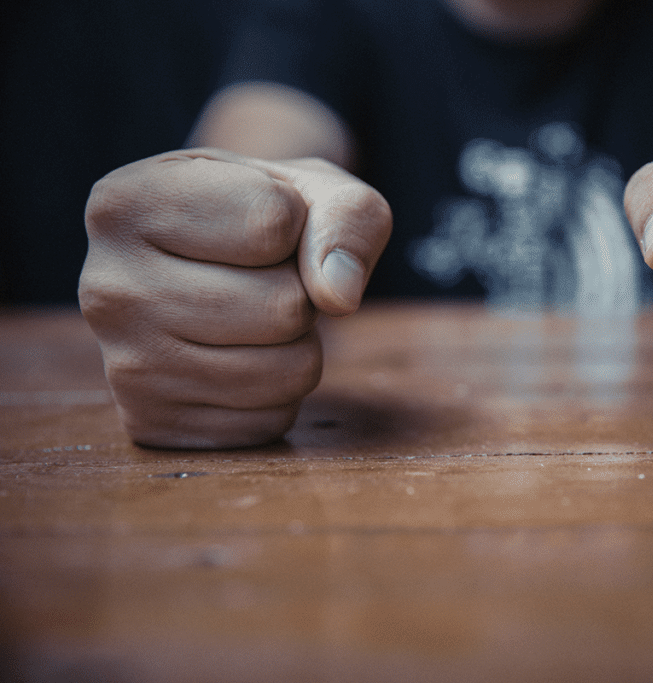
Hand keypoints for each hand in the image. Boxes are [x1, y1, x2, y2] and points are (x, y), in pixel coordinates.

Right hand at [79, 148, 391, 447]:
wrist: (212, 270)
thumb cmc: (264, 216)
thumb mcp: (316, 188)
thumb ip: (346, 220)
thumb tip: (338, 296)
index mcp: (125, 202)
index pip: (272, 222)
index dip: (296, 221)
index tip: (261, 219)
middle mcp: (106, 285)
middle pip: (283, 306)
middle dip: (301, 289)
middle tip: (261, 276)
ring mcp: (125, 363)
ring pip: (288, 369)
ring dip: (298, 342)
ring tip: (254, 314)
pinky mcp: (154, 423)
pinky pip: (273, 418)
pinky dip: (281, 391)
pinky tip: (241, 356)